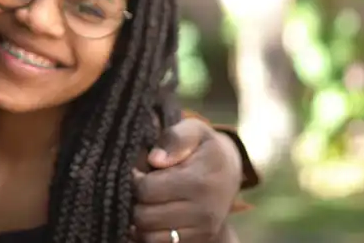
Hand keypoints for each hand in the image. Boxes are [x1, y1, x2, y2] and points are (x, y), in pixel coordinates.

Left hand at [130, 118, 242, 242]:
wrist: (230, 173)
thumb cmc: (204, 148)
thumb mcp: (194, 131)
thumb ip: (175, 139)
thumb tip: (155, 159)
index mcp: (200, 181)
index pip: (146, 190)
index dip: (133, 179)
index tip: (137, 171)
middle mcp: (204, 212)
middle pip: (144, 216)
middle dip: (133, 200)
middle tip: (138, 187)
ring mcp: (203, 231)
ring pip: (149, 236)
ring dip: (139, 220)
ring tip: (144, 201)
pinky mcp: (199, 242)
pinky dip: (150, 233)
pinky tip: (152, 215)